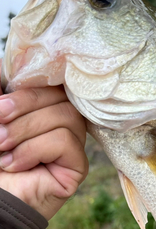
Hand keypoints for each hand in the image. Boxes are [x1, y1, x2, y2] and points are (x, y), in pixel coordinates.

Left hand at [0, 62, 87, 219]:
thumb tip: (9, 62)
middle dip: (22, 105)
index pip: (51, 78)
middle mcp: (57, 122)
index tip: (2, 96)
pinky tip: (17, 165)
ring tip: (2, 148)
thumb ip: (0, 86)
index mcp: (38, 106)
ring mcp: (68, 144)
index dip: (29, 81)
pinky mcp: (76, 167)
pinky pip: (67, 142)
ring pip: (65, 115)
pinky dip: (36, 149)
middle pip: (60, 94)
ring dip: (26, 129)